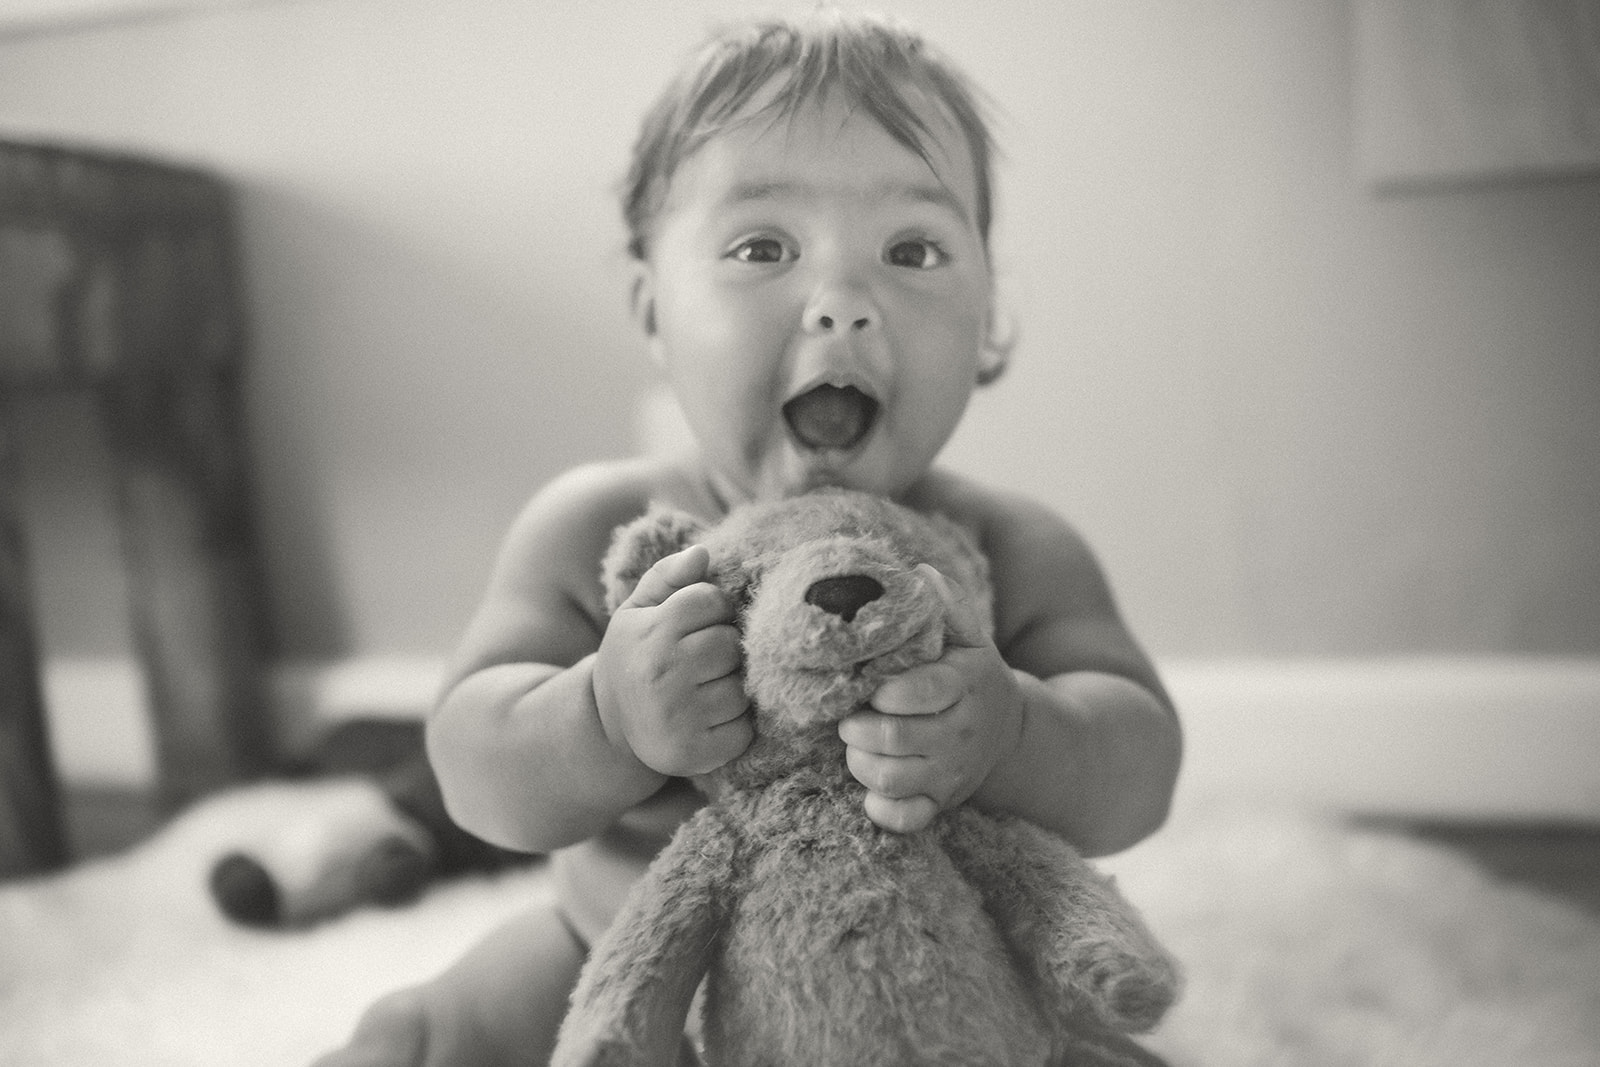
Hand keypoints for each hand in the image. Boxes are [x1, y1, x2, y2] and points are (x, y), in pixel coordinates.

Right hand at [593, 544, 752, 776]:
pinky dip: (736, 725)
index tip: (699, 623)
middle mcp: (662, 674)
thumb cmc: (634, 656)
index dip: (713, 609)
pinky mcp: (696, 754)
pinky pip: (745, 729)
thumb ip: (668, 576)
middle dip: (725, 648)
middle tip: (703, 660)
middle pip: (731, 644)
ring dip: (733, 687)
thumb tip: (703, 553)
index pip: (711, 600)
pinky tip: (710, 719)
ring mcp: (680, 717)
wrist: (608, 724)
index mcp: (650, 633)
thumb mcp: (638, 610)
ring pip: (743, 688)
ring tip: (705, 689)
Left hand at [838, 565, 1023, 832]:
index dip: (887, 692)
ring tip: (856, 744)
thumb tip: (919, 574)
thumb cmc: (972, 675)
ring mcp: (950, 773)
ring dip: (860, 762)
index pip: (924, 691)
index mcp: (964, 685)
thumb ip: (947, 605)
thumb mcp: (969, 637)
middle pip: (894, 738)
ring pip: (891, 777)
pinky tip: (872, 788)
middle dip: (857, 727)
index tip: (873, 689)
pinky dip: (882, 809)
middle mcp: (960, 733)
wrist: (1010, 731)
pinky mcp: (941, 803)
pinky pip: (906, 819)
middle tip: (848, 716)